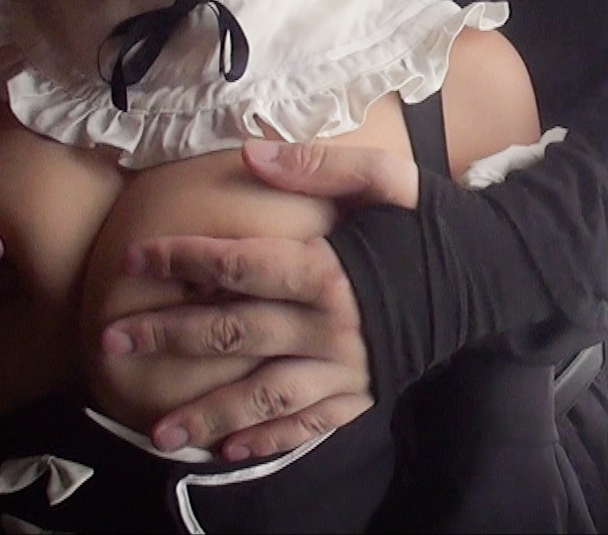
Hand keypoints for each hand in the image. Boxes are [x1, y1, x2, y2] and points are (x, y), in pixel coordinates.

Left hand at [99, 138, 417, 458]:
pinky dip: (267, 441)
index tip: (134, 258)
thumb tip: (251, 155)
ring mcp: (345, 369)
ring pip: (261, 396)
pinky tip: (228, 452)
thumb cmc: (434, 223)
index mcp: (329, 269)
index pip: (238, 264)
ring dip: (206, 414)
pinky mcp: (362, 396)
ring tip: (155, 432)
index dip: (181, 258)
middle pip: (232, 332)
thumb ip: (319, 165)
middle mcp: (330, 326)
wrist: (496, 276)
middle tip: (111, 344)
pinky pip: (307, 425)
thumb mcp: (386, 178)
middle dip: (166, 338)